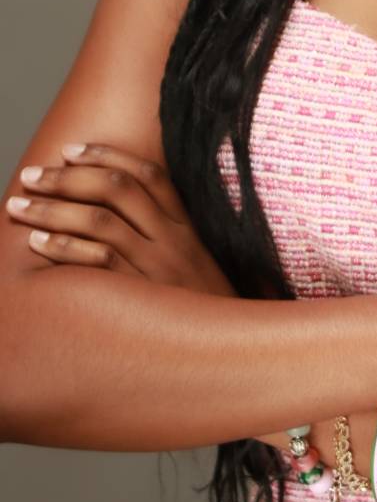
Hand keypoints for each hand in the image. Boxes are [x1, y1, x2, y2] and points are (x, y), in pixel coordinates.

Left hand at [7, 141, 235, 295]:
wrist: (229, 351)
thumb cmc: (203, 308)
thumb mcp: (196, 263)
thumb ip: (167, 235)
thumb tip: (121, 215)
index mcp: (187, 225)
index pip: (149, 174)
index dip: (107, 156)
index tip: (71, 150)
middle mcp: (173, 239)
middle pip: (118, 190)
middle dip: (68, 177)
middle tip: (31, 175)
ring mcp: (158, 267)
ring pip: (101, 221)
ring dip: (53, 209)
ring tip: (20, 206)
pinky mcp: (142, 297)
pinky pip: (99, 263)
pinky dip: (65, 248)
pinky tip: (38, 243)